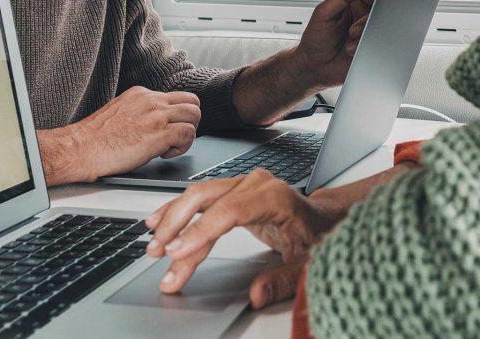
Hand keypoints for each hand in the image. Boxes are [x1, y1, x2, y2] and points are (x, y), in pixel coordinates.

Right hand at [37, 86, 200, 183]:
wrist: (79, 149)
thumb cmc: (93, 139)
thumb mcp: (119, 113)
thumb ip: (139, 112)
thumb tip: (152, 123)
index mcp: (140, 94)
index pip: (175, 97)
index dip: (176, 115)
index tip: (167, 129)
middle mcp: (151, 100)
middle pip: (191, 101)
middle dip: (189, 121)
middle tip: (175, 137)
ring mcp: (156, 115)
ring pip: (194, 115)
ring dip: (188, 134)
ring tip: (170, 147)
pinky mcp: (159, 133)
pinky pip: (188, 134)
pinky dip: (182, 147)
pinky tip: (164, 154)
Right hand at [144, 169, 342, 306]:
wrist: (326, 218)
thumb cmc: (320, 235)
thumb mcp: (309, 262)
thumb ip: (284, 280)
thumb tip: (257, 295)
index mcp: (273, 196)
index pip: (227, 211)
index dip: (199, 231)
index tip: (177, 252)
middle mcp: (255, 184)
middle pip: (204, 199)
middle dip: (176, 227)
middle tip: (157, 254)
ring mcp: (243, 185)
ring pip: (198, 197)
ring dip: (172, 220)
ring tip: (153, 245)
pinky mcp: (234, 192)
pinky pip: (201, 199)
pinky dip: (179, 212)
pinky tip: (160, 221)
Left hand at [293, 0, 377, 89]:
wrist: (314, 68)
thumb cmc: (315, 38)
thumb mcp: (323, 12)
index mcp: (353, 4)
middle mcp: (363, 17)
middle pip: (380, 9)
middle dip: (369, 18)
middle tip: (353, 29)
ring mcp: (368, 33)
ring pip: (381, 27)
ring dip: (366, 33)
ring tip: (349, 40)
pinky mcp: (371, 49)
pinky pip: (379, 44)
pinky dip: (365, 46)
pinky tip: (351, 51)